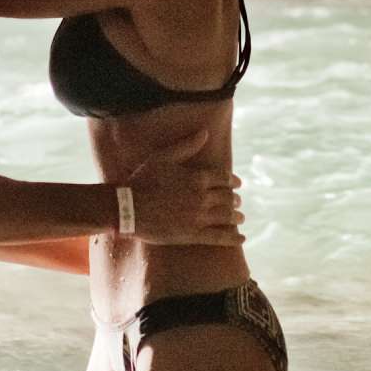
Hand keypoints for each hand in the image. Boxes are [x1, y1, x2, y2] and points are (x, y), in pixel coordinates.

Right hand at [124, 129, 244, 246]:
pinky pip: (220, 237)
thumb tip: (205, 132)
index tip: (236, 184)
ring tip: (240, 218)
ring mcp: (199, 217)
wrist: (128, 208)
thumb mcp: (163, 157)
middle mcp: (202, 197)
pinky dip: (233, 238)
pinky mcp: (193, 235)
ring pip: (227, 217)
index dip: (233, 181)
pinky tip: (241, 238)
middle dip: (234, 199)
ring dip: (237, 217)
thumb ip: (186, 146)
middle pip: (228, 198)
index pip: (224, 178)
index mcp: (198, 177)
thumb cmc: (142, 180)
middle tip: (237, 202)